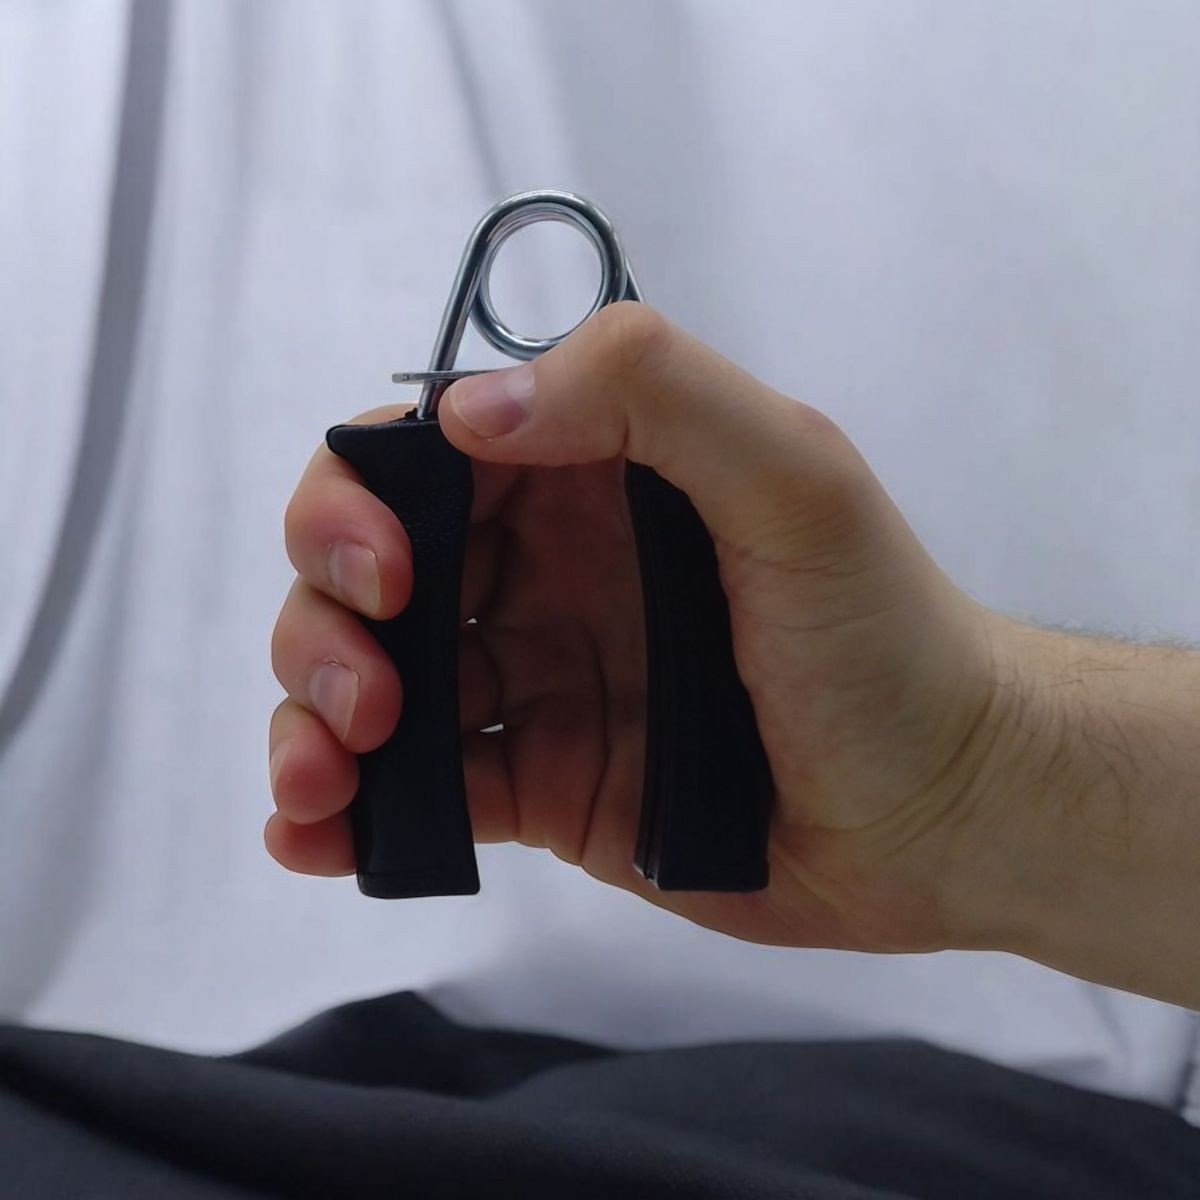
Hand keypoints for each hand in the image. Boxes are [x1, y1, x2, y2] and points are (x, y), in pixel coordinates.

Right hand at [268, 303, 1016, 953]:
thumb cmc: (885, 634)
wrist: (943, 808)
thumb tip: (464, 413)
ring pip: (376, 681)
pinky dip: (350, 811)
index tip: (385, 574)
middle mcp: (546, 571)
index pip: (424, 456)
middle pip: (370, 573)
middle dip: (325, 624)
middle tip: (368, 698)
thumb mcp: (793, 474)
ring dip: (311, 722)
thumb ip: (649, 392)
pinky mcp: (540, 786)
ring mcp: (536, 682)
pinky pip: (422, 788)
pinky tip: (313, 838)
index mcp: (591, 477)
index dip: (361, 502)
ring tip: (321, 781)